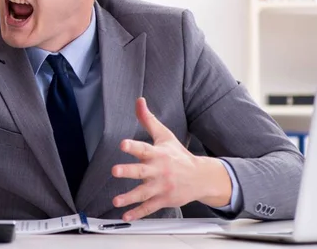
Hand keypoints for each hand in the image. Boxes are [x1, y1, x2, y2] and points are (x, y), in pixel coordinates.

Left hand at [111, 97, 231, 220]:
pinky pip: (149, 208)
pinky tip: (126, 216)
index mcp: (158, 154)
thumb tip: (139, 101)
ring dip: (129, 197)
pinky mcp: (163, 200)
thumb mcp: (164, 135)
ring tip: (116, 201)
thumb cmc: (179, 155)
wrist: (201, 177)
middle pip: (141, 171)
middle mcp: (158, 171)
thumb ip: (148, 119)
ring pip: (143, 193)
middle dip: (128, 171)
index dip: (133, 146)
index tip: (123, 144)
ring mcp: (161, 187)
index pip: (144, 148)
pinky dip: (137, 213)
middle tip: (115, 171)